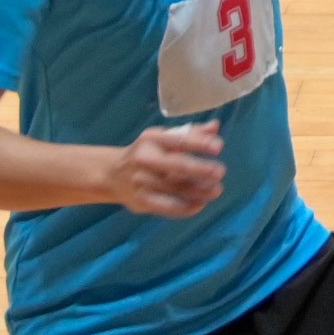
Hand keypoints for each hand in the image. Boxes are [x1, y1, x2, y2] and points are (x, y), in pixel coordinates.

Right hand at [101, 121, 225, 215]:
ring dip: (199, 191)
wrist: (113, 174)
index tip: (218, 147)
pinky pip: (167, 207)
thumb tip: (215, 127)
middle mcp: (145, 159)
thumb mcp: (164, 138)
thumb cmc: (147, 152)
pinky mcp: (141, 201)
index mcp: (152, 139)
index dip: (198, 143)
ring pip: (175, 189)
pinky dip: (186, 208)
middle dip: (201, 169)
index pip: (178, 140)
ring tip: (216, 191)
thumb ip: (190, 133)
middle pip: (177, 166)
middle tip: (220, 172)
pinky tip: (200, 204)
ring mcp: (141, 181)